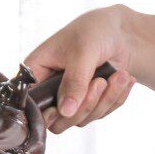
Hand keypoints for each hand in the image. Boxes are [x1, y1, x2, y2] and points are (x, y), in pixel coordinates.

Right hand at [25, 5, 136, 132]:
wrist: (122, 32)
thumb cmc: (94, 31)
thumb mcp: (83, 52)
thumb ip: (75, 82)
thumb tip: (66, 112)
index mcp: (36, 72)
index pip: (30, 104)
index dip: (43, 114)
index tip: (61, 110)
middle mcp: (48, 90)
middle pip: (57, 122)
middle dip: (84, 106)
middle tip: (101, 83)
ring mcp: (68, 99)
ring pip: (80, 120)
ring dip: (105, 100)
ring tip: (120, 75)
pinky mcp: (87, 104)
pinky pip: (99, 115)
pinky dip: (115, 99)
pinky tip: (124, 80)